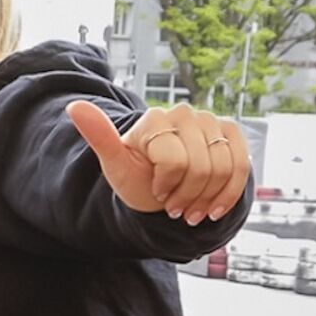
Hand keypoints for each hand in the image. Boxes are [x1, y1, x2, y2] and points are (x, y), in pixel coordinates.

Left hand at [67, 100, 249, 224]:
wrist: (162, 189)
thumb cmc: (136, 178)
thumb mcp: (115, 165)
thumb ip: (99, 137)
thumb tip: (74, 106)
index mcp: (154, 118)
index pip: (174, 162)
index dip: (166, 186)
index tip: (155, 190)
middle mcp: (184, 113)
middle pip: (200, 168)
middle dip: (187, 196)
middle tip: (173, 204)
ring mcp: (211, 121)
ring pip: (223, 169)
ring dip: (207, 198)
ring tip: (190, 207)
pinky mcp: (231, 133)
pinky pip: (241, 165)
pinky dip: (228, 194)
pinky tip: (213, 209)